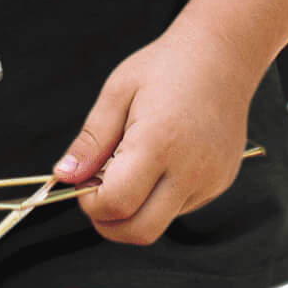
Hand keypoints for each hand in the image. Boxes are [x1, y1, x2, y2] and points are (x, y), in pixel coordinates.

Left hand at [51, 28, 254, 244]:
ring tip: (130, 164)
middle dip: (109, 222)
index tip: (82, 183)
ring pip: (161, 222)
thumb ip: (91, 140)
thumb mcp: (117, 92)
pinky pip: (181, 207)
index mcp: (159, 142)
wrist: (222, 56)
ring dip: (135, 208)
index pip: (117, 204)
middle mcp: (190, 169)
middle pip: (140, 231)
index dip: (90, 203)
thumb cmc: (166, 66)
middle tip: (96, 190)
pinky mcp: (220, 184)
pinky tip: (159, 161)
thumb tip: (65, 176)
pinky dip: (159, 197)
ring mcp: (209, 180)